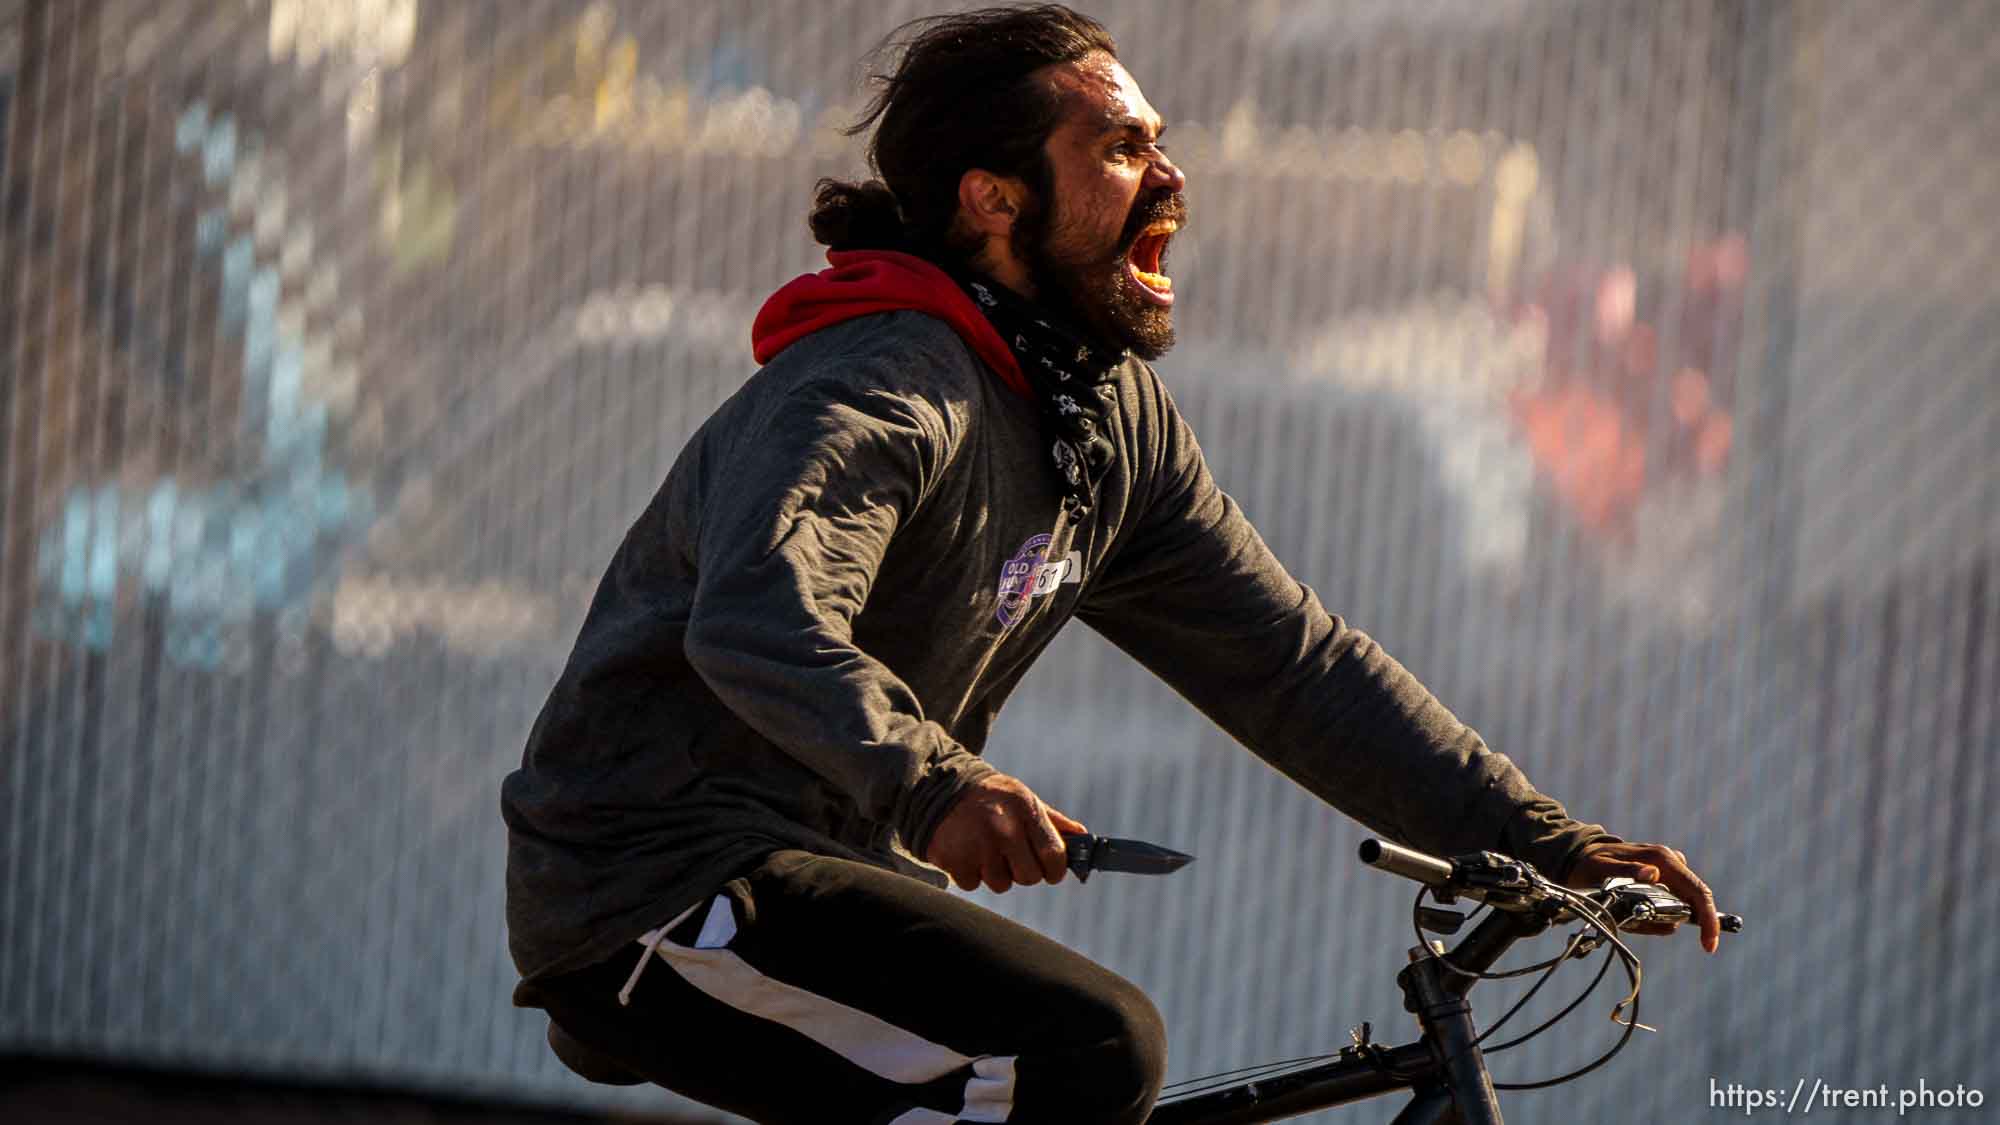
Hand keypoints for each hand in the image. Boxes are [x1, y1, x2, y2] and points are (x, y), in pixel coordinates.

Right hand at [924, 772, 1086, 893]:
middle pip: (1029, 877)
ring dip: (996, 873)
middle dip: (1024, 871)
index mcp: (1025, 811)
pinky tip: (968, 851)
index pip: (1054, 856)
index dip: (1055, 869)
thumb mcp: (1025, 800)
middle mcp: (1003, 829)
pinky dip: (971, 873)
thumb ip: (1054, 822)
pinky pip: (974, 884)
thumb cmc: (993, 798)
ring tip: (986, 849)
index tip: (1050, 870)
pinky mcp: (954, 860)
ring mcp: (977, 846)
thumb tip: (1084, 838)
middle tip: (1012, 855)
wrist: (941, 788)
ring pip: (1001, 884)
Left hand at [1565, 840, 1721, 953]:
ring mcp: (1669, 874)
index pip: (1698, 892)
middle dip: (1675, 922)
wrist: (1582, 858)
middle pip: (1694, 903)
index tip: (1708, 946)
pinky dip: (1650, 918)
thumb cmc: (1591, 862)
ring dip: (1656, 920)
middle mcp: (1671, 864)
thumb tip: (1653, 873)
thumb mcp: (1601, 867)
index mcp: (1663, 859)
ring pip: (1677, 910)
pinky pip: (1666, 909)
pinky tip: (1627, 912)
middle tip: (1641, 927)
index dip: (1709, 920)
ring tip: (1624, 913)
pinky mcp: (1663, 883)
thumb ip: (1625, 871)